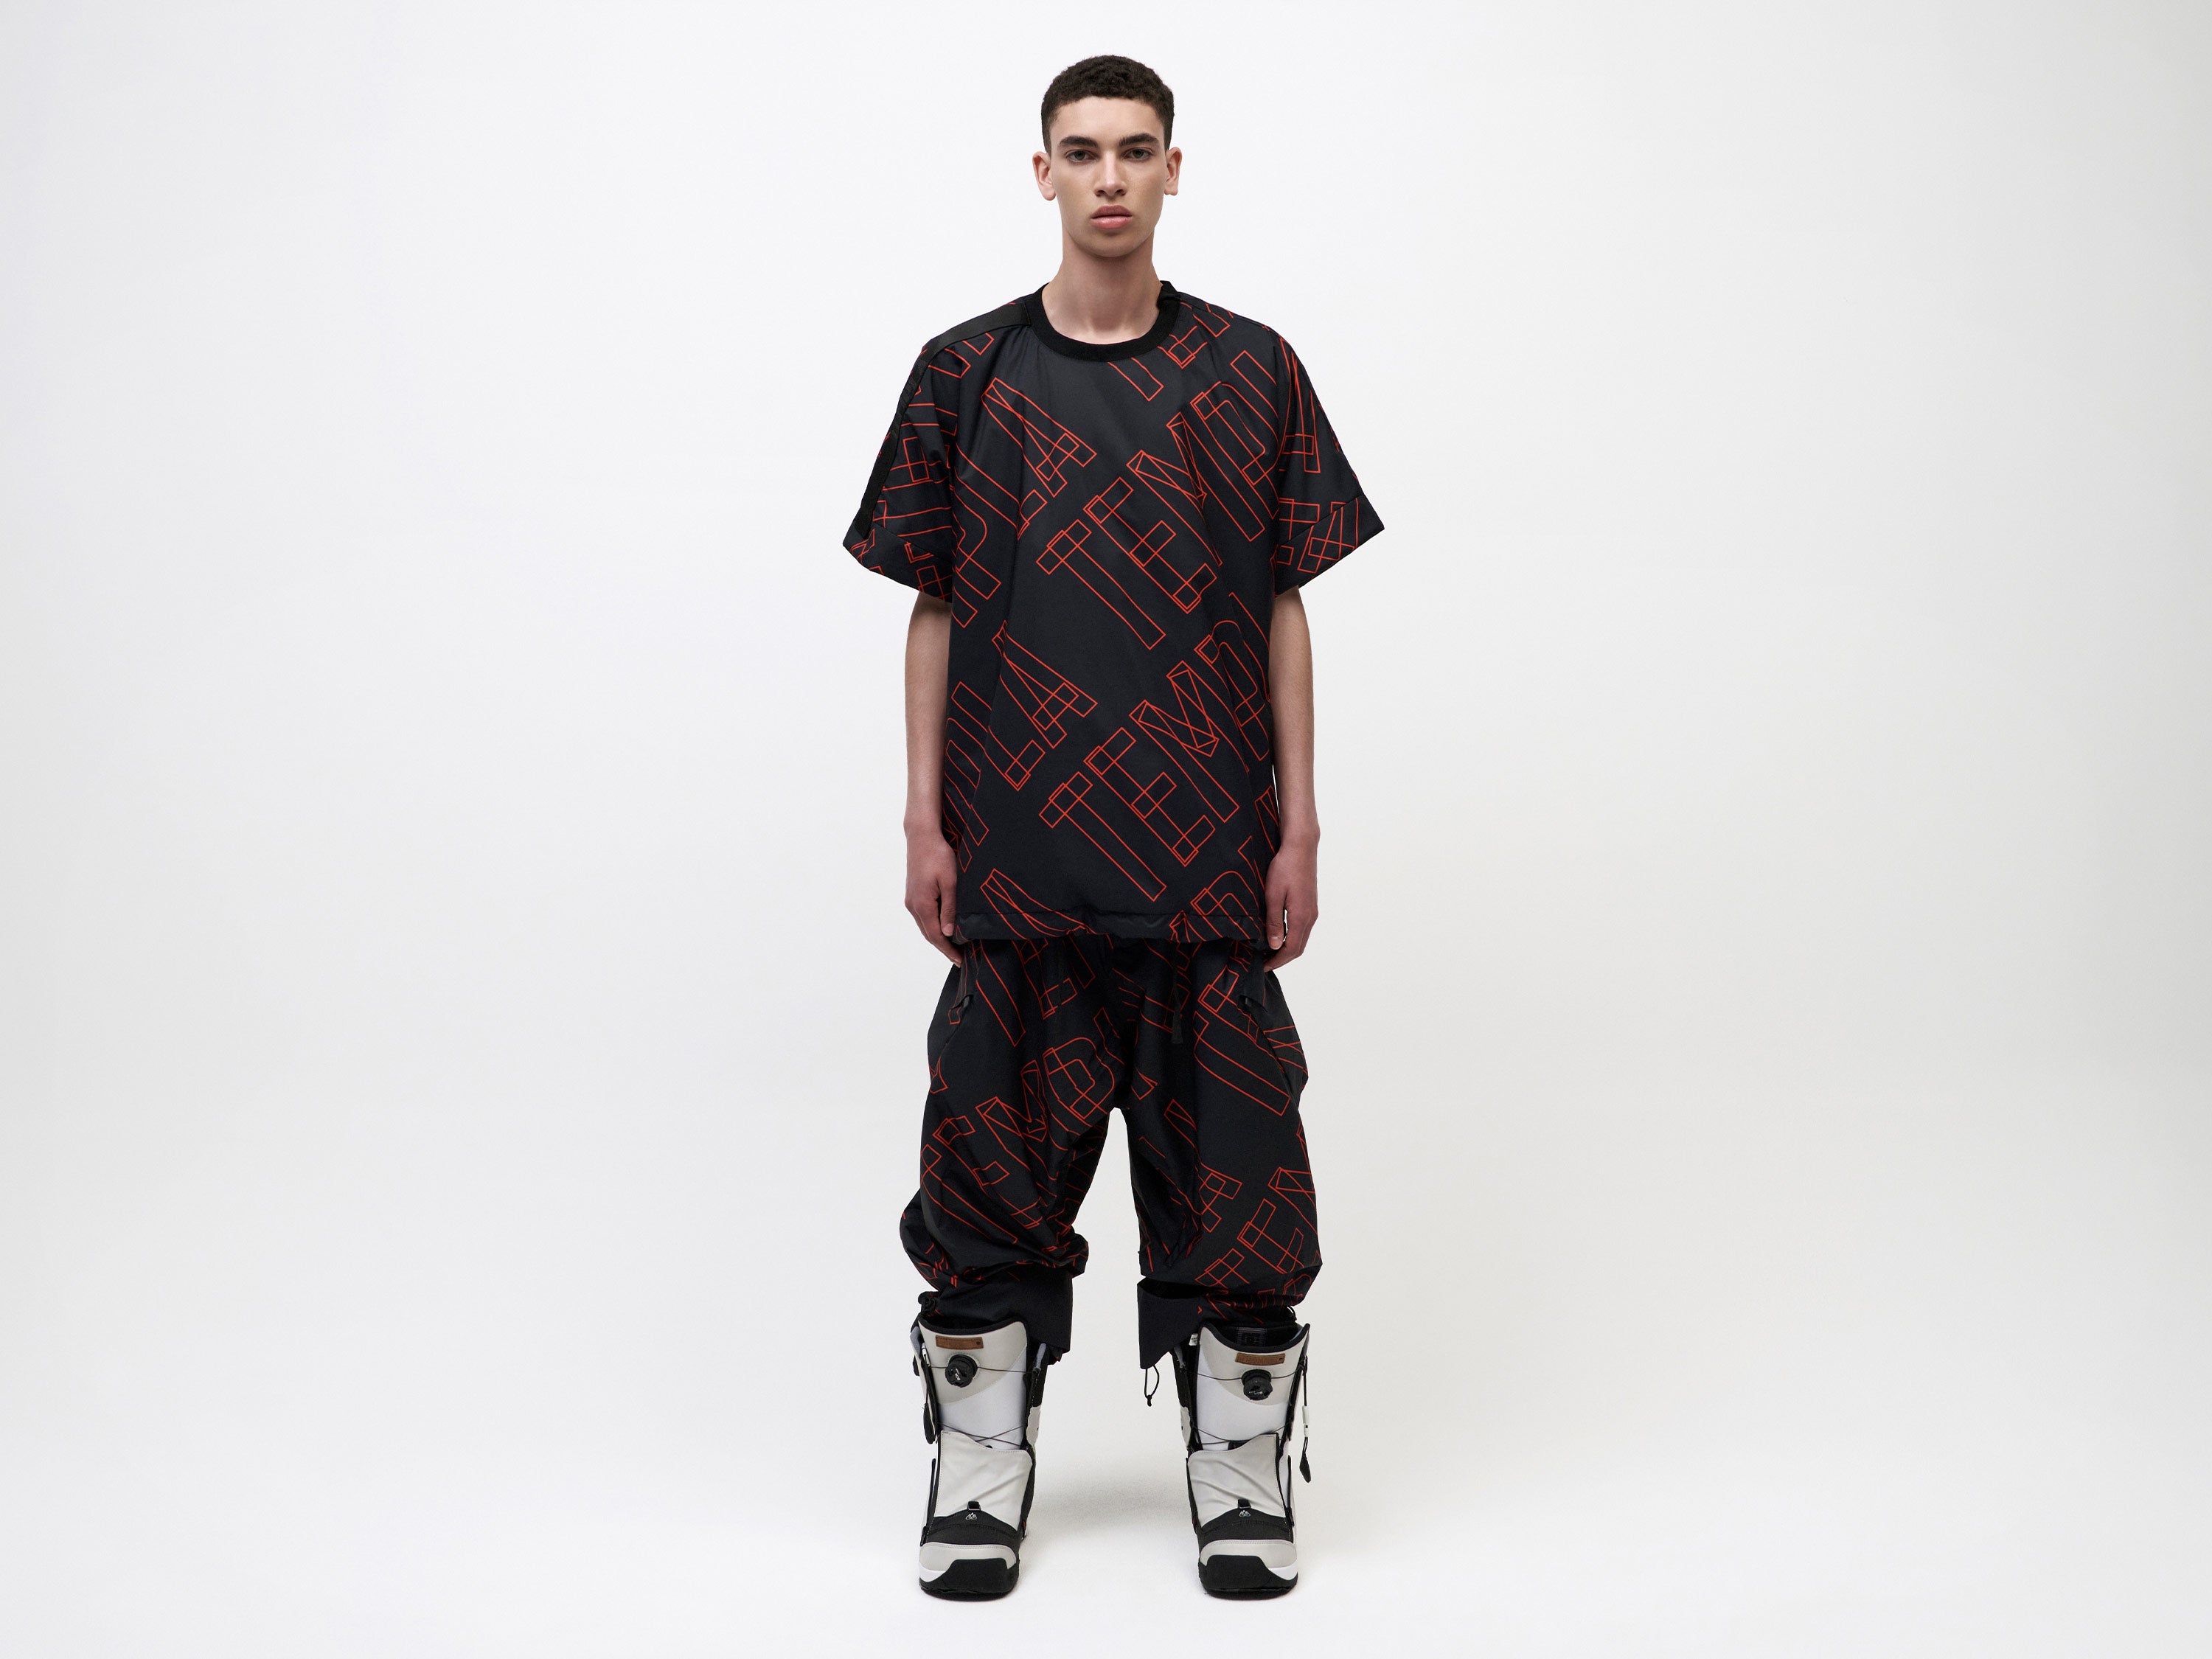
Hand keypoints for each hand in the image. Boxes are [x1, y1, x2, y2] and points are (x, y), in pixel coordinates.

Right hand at [905, 827, 961, 962]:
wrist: (922, 836)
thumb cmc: (939, 855)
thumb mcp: (951, 882)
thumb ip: (950, 909)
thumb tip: (948, 934)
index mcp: (922, 905)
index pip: (936, 936)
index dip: (948, 950)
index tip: (960, 961)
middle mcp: (913, 905)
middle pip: (928, 934)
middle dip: (943, 948)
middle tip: (959, 959)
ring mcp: (911, 900)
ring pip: (925, 926)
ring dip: (938, 938)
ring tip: (954, 947)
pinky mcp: (913, 894)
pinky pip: (923, 916)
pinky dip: (933, 926)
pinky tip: (944, 927)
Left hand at [1262, 836, 1317, 969]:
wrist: (1300, 848)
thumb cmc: (1284, 868)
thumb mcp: (1272, 895)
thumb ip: (1273, 922)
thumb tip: (1274, 945)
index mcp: (1301, 917)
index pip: (1291, 949)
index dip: (1277, 961)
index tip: (1263, 966)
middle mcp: (1310, 916)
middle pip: (1299, 947)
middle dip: (1282, 958)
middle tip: (1264, 963)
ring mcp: (1312, 910)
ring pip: (1301, 938)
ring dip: (1287, 949)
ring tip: (1269, 951)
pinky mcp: (1310, 904)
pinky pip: (1302, 928)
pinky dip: (1291, 937)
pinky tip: (1278, 935)